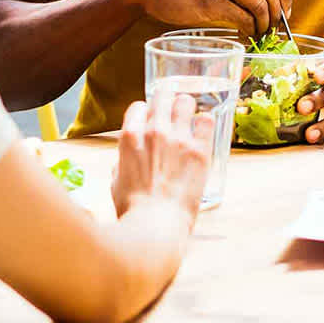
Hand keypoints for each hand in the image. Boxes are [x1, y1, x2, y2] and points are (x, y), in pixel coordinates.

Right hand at [112, 83, 215, 220]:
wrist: (155, 226)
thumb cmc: (134, 209)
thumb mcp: (116, 182)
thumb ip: (122, 163)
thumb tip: (126, 161)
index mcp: (130, 136)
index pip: (139, 106)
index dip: (145, 112)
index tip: (150, 120)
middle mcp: (154, 131)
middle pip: (163, 96)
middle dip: (167, 100)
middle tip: (172, 108)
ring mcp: (179, 138)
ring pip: (186, 102)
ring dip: (186, 107)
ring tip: (190, 116)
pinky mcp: (200, 150)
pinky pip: (207, 121)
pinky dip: (205, 123)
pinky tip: (203, 131)